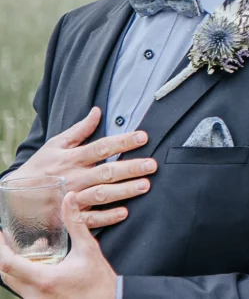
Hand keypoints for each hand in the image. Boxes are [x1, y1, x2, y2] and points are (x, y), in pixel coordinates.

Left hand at [0, 192, 117, 298]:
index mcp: (44, 279)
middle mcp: (34, 294)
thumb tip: (68, 199)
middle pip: (4, 274)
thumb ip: (75, 224)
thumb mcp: (88, 249)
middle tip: (7, 239)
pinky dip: (22, 275)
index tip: (0, 234)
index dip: (0, 247)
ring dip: (13, 265)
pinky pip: (22, 289)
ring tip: (27, 249)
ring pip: (11, 282)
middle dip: (3, 255)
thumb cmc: (99, 280)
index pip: (7, 264)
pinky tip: (37, 264)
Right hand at [10, 107, 157, 227]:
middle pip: (106, 172)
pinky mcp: (70, 217)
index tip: (143, 137)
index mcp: (72, 158)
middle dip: (130, 168)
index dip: (123, 142)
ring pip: (101, 195)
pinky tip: (125, 212)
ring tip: (145, 185)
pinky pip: (90, 219)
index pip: (101, 147)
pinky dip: (107, 217)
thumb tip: (98, 111)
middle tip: (152, 164)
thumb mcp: (55, 145)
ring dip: (124, 191)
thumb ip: (79, 130)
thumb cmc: (40, 167)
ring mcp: (72, 198)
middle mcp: (74, 178)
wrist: (15, 197)